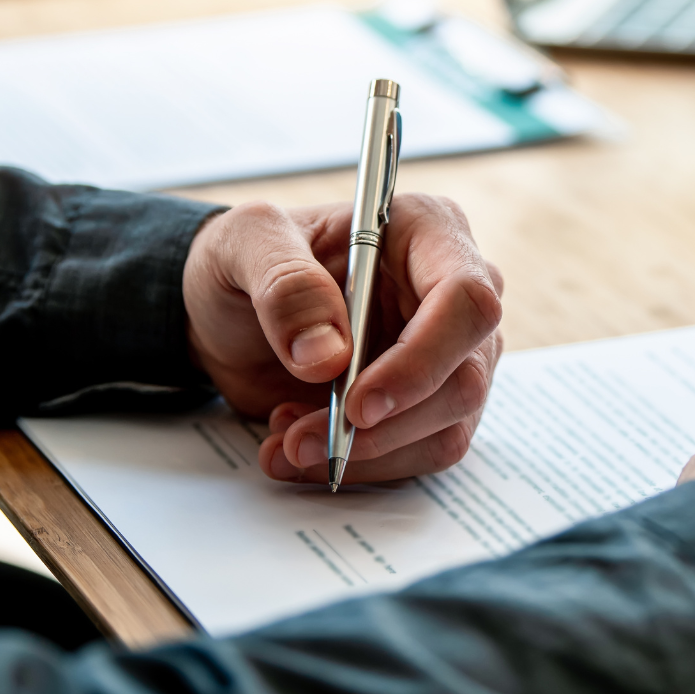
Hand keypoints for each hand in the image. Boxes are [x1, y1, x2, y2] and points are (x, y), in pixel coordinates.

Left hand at [182, 194, 505, 483]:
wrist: (229, 312)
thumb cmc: (247, 260)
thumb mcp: (242, 245)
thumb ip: (284, 285)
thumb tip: (328, 355)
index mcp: (427, 230)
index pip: (466, 301)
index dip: (421, 360)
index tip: (357, 404)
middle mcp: (452, 291)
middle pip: (465, 376)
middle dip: (385, 426)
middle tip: (303, 440)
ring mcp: (450, 351)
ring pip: (447, 425)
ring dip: (366, 452)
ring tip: (288, 440)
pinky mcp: (431, 399)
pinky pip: (421, 450)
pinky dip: (363, 463)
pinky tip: (301, 442)